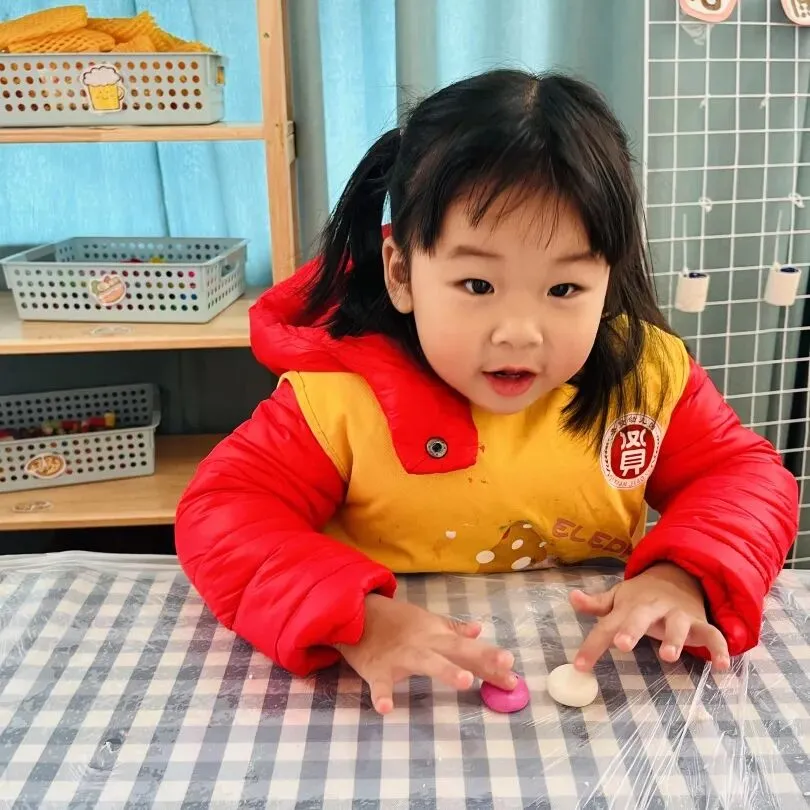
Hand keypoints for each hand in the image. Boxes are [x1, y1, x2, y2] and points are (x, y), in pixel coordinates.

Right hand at [335, 594, 516, 714]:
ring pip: (426, 662)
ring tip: (465, 680)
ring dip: (445, 669)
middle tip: (505, 667)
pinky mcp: (377, 669)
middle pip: (455, 650)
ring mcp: (401, 656)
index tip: (515, 673)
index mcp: (436, 635)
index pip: (469, 649)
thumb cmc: (394, 621)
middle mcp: (424, 644)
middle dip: (481, 658)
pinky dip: (382, 695)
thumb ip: (451, 629)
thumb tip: (479, 630)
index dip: (491, 660)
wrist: (354, 612)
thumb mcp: (425, 621)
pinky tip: (387, 708)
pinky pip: (380, 685)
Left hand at [569, 562, 729, 671]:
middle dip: (632, 630)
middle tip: (622, 645)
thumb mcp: (618, 598)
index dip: (592, 645)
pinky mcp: (700, 623)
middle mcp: (652, 609)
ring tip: (668, 656)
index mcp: (629, 607)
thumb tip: (571, 598)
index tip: (579, 665)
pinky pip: (713, 634)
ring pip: (678, 624)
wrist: (678, 576)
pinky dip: (719, 648)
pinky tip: (721, 666)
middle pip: (640, 618)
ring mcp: (678, 615)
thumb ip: (596, 604)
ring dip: (674, 639)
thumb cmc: (641, 596)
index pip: (607, 625)